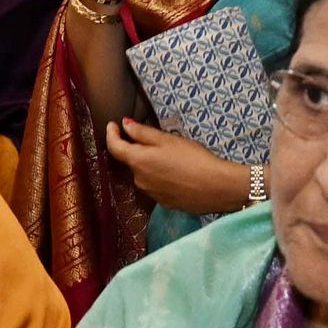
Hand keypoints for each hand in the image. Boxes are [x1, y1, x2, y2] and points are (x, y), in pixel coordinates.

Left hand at [106, 117, 258, 217]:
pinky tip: (177, 173)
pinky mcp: (164, 203)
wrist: (216, 188)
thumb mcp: (168, 140)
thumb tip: (124, 125)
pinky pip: (156, 186)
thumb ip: (142, 133)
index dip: (111, 134)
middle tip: (155, 139)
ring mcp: (151, 194)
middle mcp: (139, 180)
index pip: (114, 148)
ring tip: (172, 157)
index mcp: (138, 161)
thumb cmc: (192, 158)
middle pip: (132, 162)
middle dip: (138, 150)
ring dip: (150, 164)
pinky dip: (161, 177)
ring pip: (144, 174)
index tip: (113, 124)